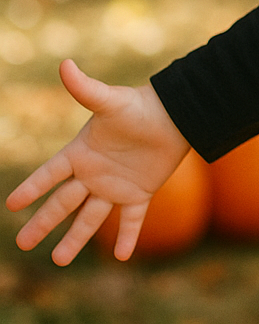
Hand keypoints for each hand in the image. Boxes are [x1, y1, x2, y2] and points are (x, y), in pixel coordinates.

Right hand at [5, 60, 190, 264]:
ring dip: (75, 239)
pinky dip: (127, 237)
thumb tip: (65, 64)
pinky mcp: (140, 193)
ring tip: (59, 261)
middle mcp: (94, 174)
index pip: (49, 175)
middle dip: (43, 223)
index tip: (11, 204)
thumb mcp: (110, 100)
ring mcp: (116, 186)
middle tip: (22, 244)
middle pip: (63, 203)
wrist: (176, 115)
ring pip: (91, 218)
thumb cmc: (139, 105)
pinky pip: (131, 219)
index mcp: (81, 153)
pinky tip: (122, 257)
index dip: (32, 188)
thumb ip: (86, 89)